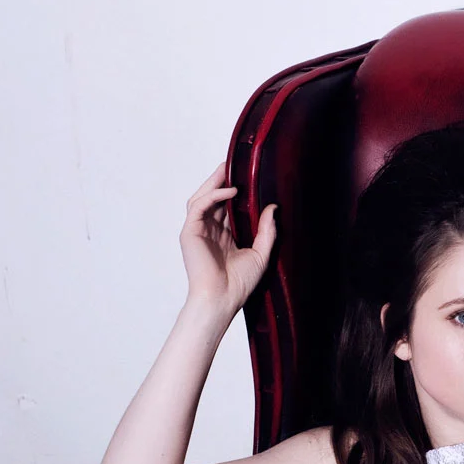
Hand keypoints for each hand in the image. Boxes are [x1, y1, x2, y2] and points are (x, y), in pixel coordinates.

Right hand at [179, 161, 278, 314]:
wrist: (223, 298)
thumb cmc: (239, 283)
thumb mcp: (261, 253)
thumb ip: (267, 230)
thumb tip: (273, 207)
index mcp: (224, 235)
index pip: (226, 206)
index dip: (234, 191)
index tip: (246, 176)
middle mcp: (209, 230)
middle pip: (212, 197)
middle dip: (221, 180)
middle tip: (233, 164)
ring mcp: (198, 230)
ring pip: (202, 197)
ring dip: (214, 182)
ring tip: (227, 168)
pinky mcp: (190, 232)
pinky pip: (199, 206)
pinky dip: (213, 195)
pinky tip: (229, 190)